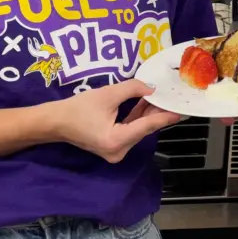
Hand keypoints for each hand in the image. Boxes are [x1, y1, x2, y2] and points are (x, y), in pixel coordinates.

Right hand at [53, 79, 183, 162]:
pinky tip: (148, 103)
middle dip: (158, 112)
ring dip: (149, 113)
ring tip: (164, 97)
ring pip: (139, 129)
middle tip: (174, 97)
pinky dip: (138, 118)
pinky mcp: (113, 146)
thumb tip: (152, 88)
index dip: (165, 116)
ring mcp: (115, 150)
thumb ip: (133, 89)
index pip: (147, 126)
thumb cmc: (79, 108)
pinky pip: (130, 130)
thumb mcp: (108, 94)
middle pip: (144, 128)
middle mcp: (118, 151)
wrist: (56, 121)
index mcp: (116, 140)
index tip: (181, 110)